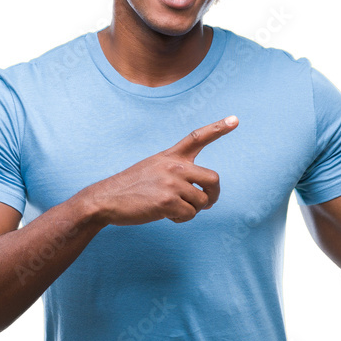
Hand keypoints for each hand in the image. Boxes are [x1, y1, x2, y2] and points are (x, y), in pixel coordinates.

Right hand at [84, 116, 238, 225]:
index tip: (235, 119)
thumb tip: (204, 198)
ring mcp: (171, 183)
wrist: (105, 199)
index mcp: (170, 156)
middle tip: (207, 204)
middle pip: (213, 178)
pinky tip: (167, 217)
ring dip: (193, 211)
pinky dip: (182, 220)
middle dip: (214, 195)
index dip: (218, 128)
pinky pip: (189, 214)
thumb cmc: (130, 188)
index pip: (197, 137)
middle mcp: (173, 166)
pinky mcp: (167, 201)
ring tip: (175, 211)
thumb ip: (178, 175)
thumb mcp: (153, 169)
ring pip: (201, 202)